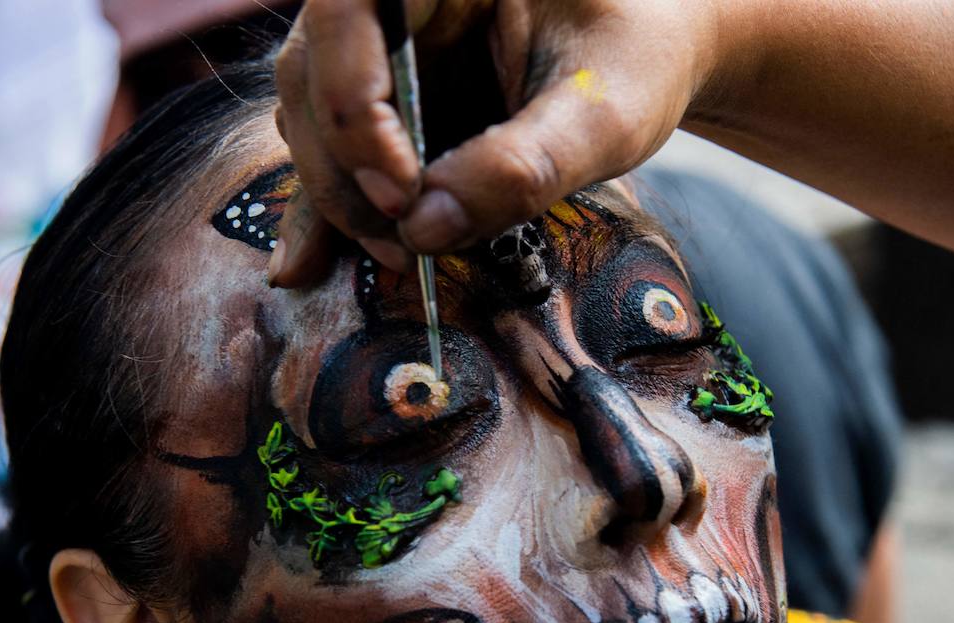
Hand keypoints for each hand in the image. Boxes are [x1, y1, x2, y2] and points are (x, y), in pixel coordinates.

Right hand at [268, 0, 756, 285]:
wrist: (646, 57)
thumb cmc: (635, 60)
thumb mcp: (604, 115)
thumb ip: (524, 165)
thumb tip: (424, 229)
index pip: (350, 8)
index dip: (352, 100)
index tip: (402, 191)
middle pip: (314, 71)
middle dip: (345, 168)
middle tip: (399, 242)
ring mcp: (378, 45)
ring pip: (311, 114)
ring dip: (341, 194)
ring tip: (398, 255)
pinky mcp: (380, 97)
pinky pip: (332, 148)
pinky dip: (330, 206)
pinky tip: (307, 265)